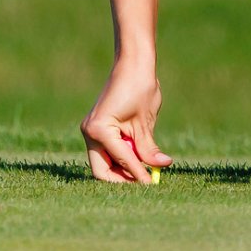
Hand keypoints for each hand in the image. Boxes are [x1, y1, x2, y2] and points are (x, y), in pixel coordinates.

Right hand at [81, 62, 171, 182]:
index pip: (121, 160)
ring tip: (144, 174)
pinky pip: (108, 151)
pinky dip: (121, 158)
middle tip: (143, 185)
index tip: (151, 185)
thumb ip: (148, 149)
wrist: (133, 64)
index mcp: (99, 130)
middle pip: (102, 170)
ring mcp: (91, 130)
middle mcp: (90, 132)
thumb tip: (161, 167)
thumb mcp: (146, 123)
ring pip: (104, 163)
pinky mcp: (98, 128)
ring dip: (122, 170)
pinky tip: (138, 160)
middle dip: (122, 180)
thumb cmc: (140, 88)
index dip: (137, 175)